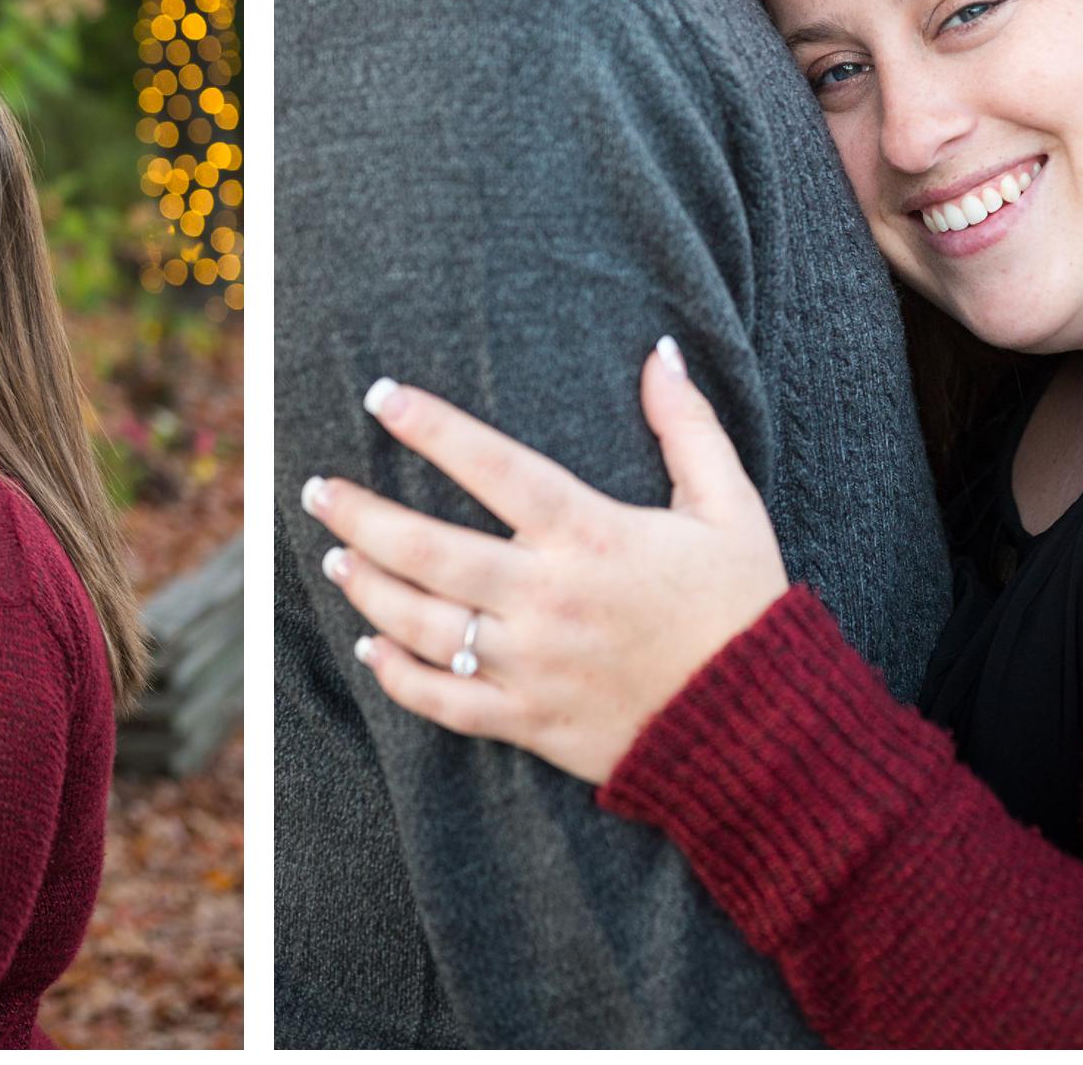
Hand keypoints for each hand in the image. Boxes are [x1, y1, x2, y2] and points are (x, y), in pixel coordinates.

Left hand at [305, 337, 789, 784]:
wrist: (764, 731)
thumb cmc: (743, 608)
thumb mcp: (730, 507)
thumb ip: (689, 427)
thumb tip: (662, 351)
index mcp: (592, 537)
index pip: (494, 469)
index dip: (434, 428)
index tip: (382, 397)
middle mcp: (550, 600)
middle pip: (431, 551)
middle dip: (363, 516)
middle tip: (318, 490)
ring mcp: (534, 666)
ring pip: (424, 626)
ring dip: (369, 588)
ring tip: (334, 556)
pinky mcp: (531, 721)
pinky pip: (446, 704)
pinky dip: (399, 677)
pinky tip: (370, 647)